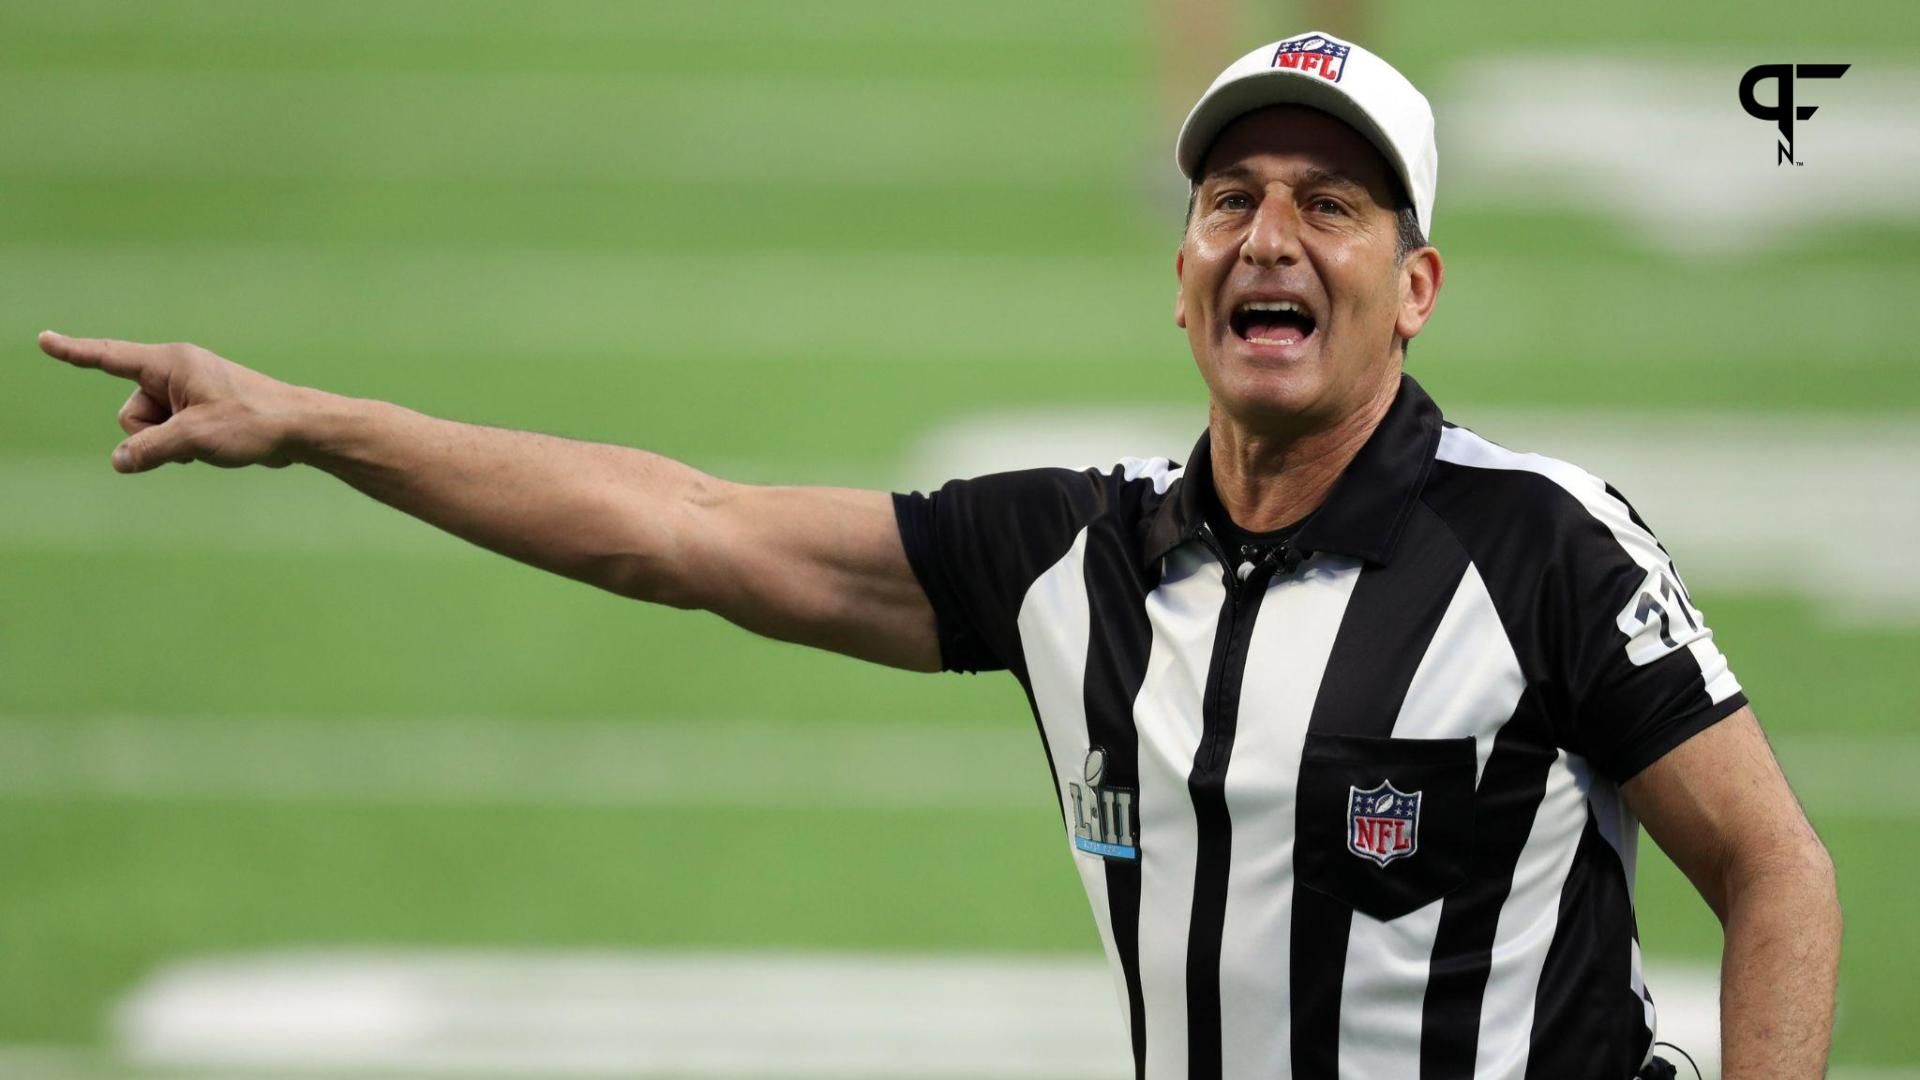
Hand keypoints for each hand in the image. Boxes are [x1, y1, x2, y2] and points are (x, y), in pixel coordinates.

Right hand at [39, 332, 312, 472]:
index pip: (110, 357)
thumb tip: (120, 460)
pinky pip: (170, 433)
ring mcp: (188, 391)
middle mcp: (176, 371)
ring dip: (171, 442)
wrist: (299, 429)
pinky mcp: (199, 409)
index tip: (45, 339)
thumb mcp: (194, 439)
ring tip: (212, 440)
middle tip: (196, 436)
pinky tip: (216, 445)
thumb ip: (149, 449)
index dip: (74, 352)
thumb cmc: (253, 423)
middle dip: (151, 433)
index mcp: (171, 363)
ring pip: (149, 427)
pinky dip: (184, 444)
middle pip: (130, 411)